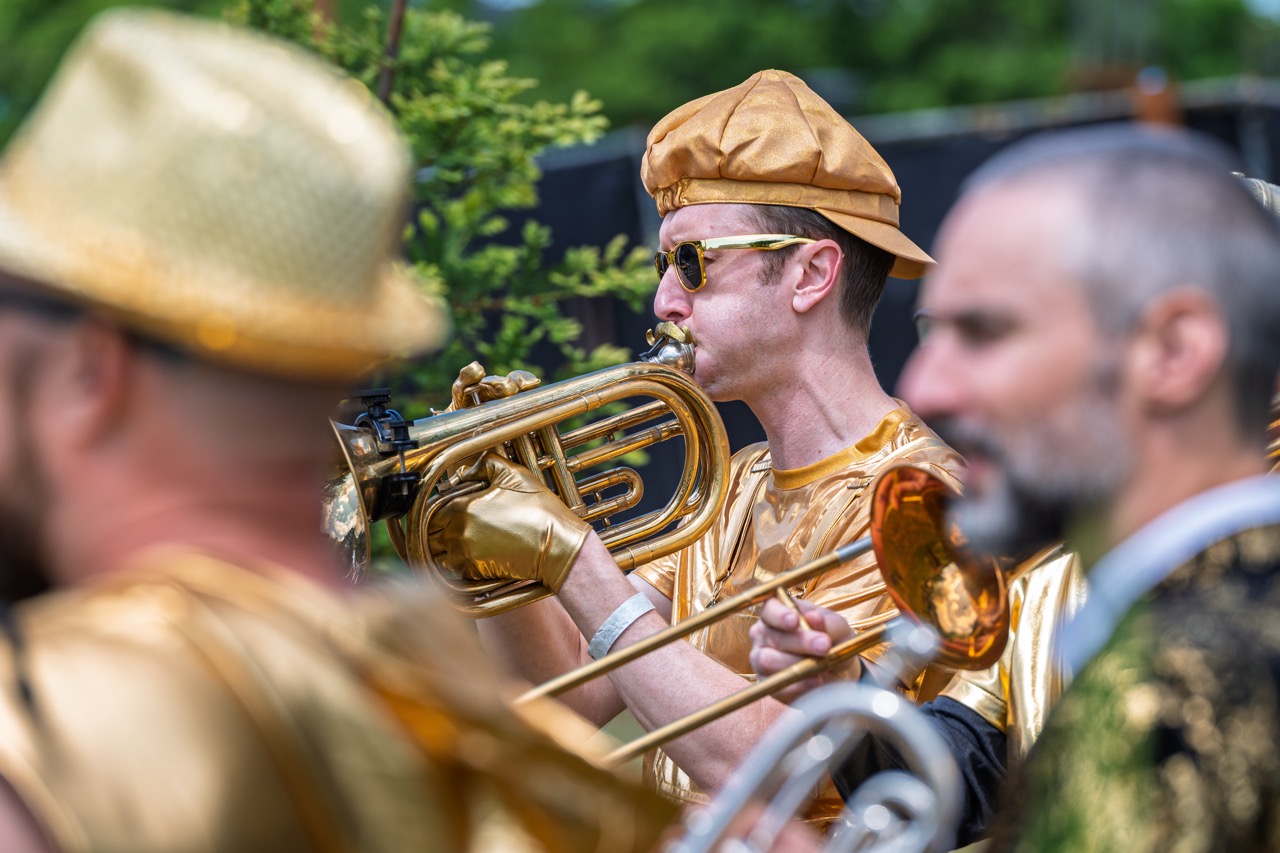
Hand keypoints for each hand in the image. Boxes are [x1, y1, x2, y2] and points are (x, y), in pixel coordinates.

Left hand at [426, 453, 592, 591]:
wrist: (557, 546)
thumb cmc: (539, 510)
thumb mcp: (514, 474)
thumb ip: (485, 464)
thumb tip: (466, 470)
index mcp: (461, 506)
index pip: (432, 509)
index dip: (440, 509)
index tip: (452, 508)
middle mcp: (457, 532)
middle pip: (431, 533)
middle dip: (439, 529)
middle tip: (456, 526)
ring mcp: (464, 555)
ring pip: (438, 553)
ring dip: (445, 548)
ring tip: (463, 541)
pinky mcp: (474, 572)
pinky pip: (454, 569)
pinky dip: (459, 563)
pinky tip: (475, 554)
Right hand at [748, 598, 858, 702]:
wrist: (839, 673)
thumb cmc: (834, 642)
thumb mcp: (837, 629)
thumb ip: (827, 624)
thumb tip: (814, 617)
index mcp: (777, 613)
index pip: (769, 608)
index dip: (779, 614)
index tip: (795, 621)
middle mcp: (764, 634)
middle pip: (772, 636)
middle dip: (800, 642)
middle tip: (824, 646)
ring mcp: (761, 659)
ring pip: (768, 661)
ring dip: (796, 664)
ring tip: (821, 666)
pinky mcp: (766, 683)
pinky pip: (775, 684)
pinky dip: (797, 684)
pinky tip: (815, 680)